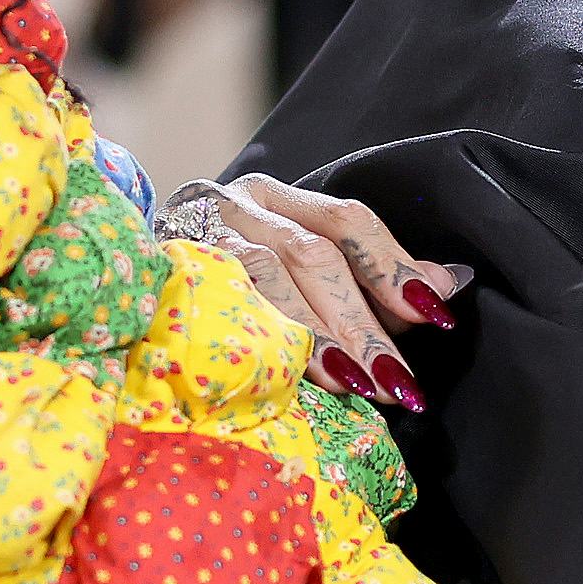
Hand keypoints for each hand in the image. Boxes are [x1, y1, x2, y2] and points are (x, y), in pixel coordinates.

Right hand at [189, 174, 463, 413]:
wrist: (133, 279)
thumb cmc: (241, 282)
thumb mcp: (313, 270)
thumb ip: (377, 278)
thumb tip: (449, 284)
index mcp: (277, 197)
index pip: (346, 221)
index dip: (393, 266)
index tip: (436, 315)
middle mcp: (236, 206)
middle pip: (313, 256)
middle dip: (362, 322)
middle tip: (399, 380)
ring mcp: (198, 239)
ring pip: (270, 279)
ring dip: (321, 338)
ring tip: (359, 386)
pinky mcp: (172, 276)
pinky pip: (227, 307)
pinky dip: (269, 344)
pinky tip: (296, 379)